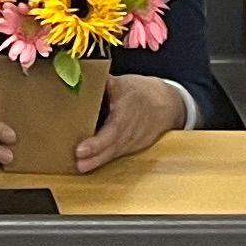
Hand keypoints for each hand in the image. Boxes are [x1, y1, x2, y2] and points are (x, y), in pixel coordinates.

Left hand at [72, 72, 186, 170]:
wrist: (167, 104)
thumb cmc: (142, 91)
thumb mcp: (124, 82)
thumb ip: (104, 83)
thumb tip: (81, 78)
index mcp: (129, 108)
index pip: (114, 128)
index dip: (98, 142)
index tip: (81, 149)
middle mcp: (132, 128)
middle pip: (113, 144)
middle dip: (95, 155)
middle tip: (78, 162)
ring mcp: (134, 139)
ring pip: (115, 152)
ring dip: (97, 161)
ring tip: (80, 166)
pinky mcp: (134, 146)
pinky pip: (118, 153)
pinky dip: (105, 160)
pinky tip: (90, 164)